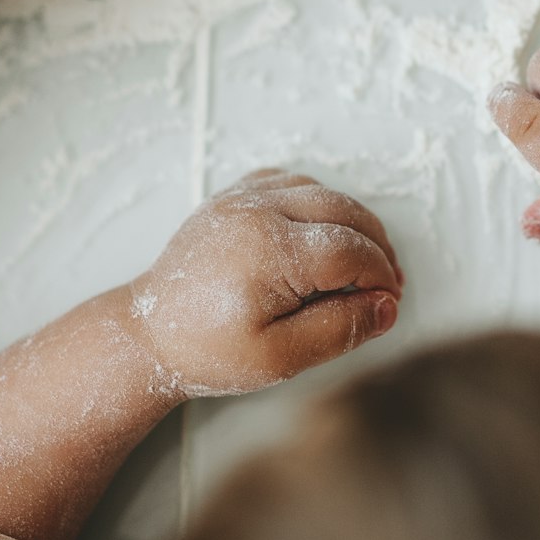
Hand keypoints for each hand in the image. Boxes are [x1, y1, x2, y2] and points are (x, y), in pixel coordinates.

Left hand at [127, 170, 402, 396]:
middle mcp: (257, 212)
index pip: (352, 250)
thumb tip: (387, 307)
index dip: (381, 276)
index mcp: (269, 251)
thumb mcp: (280, 357)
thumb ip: (339, 329)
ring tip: (360, 264)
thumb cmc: (209, 351)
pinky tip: (321, 235)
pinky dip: (318, 202)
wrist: (151, 334)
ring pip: (323, 191)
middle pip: (346, 212)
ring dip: (352, 223)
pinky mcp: (233, 196)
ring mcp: (243, 198)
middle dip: (377, 248)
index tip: (387, 303)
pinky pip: (290, 182)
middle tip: (385, 285)